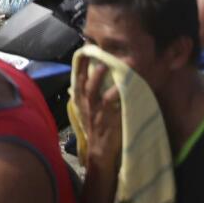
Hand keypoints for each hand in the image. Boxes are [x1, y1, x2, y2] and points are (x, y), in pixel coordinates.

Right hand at [73, 57, 121, 173]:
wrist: (100, 153)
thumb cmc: (98, 129)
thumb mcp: (90, 111)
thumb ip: (93, 95)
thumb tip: (101, 77)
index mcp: (83, 102)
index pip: (79, 80)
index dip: (80, 65)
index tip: (84, 49)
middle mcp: (88, 106)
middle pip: (85, 84)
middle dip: (88, 69)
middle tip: (95, 54)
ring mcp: (98, 113)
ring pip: (96, 94)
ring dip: (99, 80)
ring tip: (105, 67)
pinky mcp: (109, 121)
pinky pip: (112, 106)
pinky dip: (117, 96)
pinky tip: (124, 88)